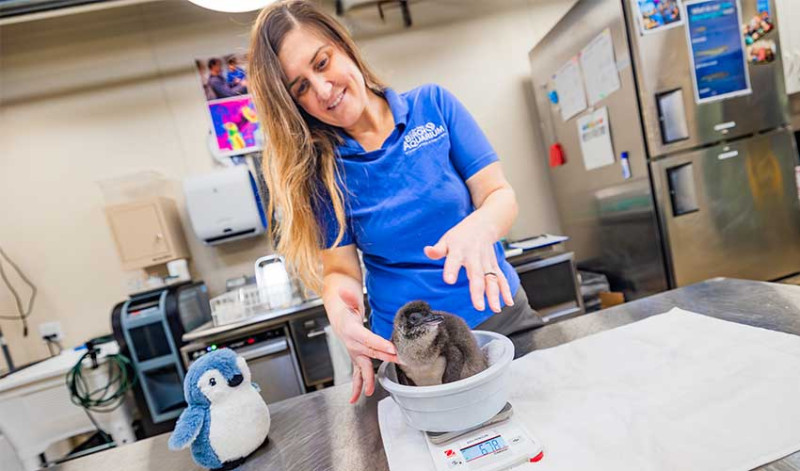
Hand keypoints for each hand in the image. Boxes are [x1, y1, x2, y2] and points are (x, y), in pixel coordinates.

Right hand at [328, 288, 398, 402]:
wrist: (339, 315)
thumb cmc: (346, 308)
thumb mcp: (348, 299)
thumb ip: (348, 296)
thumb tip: (344, 291)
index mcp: (352, 331)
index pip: (368, 338)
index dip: (379, 344)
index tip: (392, 348)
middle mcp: (352, 344)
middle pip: (370, 353)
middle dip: (384, 358)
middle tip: (397, 361)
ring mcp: (354, 353)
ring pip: (361, 368)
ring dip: (367, 379)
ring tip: (369, 392)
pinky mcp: (357, 358)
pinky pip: (357, 374)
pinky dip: (357, 386)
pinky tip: (356, 398)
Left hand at [424, 218, 513, 312]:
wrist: (482, 226)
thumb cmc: (461, 236)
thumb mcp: (446, 240)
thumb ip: (437, 249)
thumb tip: (427, 251)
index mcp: (459, 249)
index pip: (454, 260)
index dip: (451, 270)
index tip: (449, 280)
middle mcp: (475, 256)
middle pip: (477, 274)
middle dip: (478, 291)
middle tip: (478, 306)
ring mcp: (486, 261)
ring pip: (492, 278)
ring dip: (495, 294)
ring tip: (495, 308)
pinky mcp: (494, 265)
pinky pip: (501, 278)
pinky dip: (506, 290)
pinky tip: (508, 302)